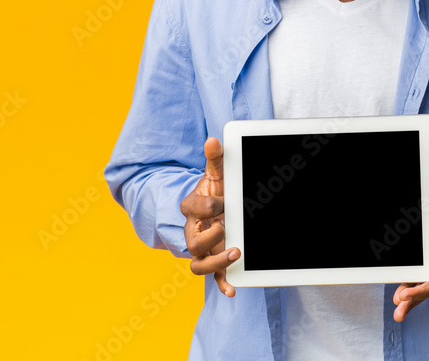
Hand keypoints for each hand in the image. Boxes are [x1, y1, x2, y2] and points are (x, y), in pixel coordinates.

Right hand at [179, 136, 239, 296]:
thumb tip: (214, 139)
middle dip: (210, 236)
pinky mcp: (214, 259)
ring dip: (217, 262)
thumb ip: (215, 159)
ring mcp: (204, 248)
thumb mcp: (216, 174)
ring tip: (237, 252)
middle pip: (192, 243)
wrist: (212, 206)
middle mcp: (194, 231)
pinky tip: (234, 290)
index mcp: (191, 208)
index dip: (207, 205)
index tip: (223, 200)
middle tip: (227, 227)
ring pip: (199, 265)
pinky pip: (214, 277)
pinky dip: (223, 284)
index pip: (193, 208)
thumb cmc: (215, 190)